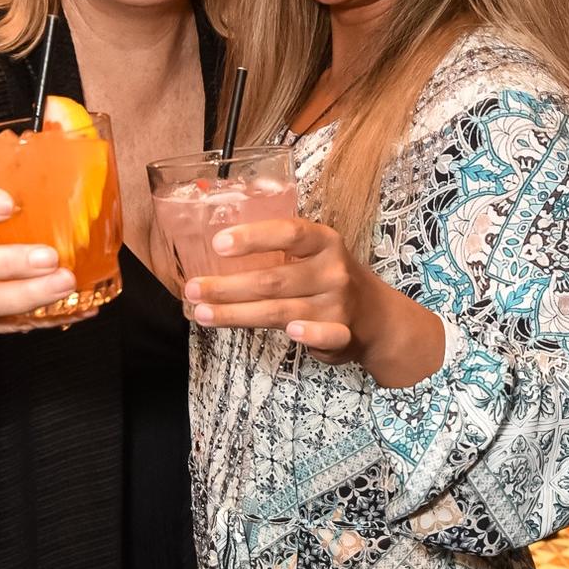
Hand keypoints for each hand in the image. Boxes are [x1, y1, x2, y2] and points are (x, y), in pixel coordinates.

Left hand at [184, 218, 444, 384]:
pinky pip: (326, 335)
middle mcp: (331, 270)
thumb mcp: (313, 252)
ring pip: (281, 310)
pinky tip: (289, 333)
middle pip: (273, 279)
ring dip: (238, 314)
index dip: (253, 237)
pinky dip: (309, 335)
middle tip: (192, 289)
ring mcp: (338, 304)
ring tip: (203, 313)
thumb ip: (278, 249)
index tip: (218, 244)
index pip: (288, 233)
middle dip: (228, 286)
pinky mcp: (342, 334)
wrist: (376, 316)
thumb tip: (214, 248)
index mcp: (323, 242)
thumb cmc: (327, 277)